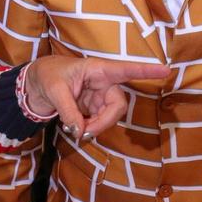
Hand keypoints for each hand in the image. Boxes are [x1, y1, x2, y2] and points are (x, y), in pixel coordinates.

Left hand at [24, 56, 169, 140]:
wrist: (35, 84)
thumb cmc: (47, 76)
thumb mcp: (54, 91)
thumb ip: (69, 111)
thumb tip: (81, 130)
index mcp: (97, 69)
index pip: (125, 70)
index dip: (146, 71)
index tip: (166, 70)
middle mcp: (103, 82)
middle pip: (118, 104)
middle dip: (105, 121)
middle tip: (84, 133)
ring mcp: (100, 95)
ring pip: (110, 115)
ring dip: (96, 127)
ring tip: (75, 130)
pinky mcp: (94, 107)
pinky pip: (100, 121)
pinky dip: (90, 128)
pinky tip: (76, 127)